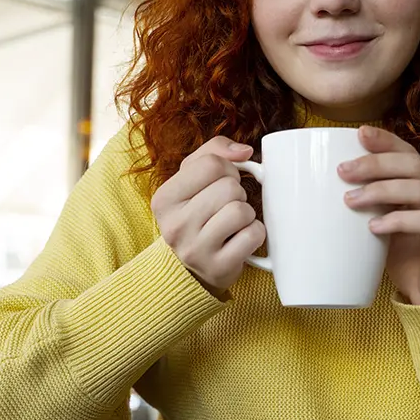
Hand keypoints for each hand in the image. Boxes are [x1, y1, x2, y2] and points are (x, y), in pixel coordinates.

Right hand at [151, 136, 266, 295]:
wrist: (191, 268)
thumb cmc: (197, 215)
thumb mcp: (192, 179)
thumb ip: (214, 152)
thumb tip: (245, 151)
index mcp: (164, 199)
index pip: (211, 164)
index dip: (227, 169)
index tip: (221, 183)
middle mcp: (174, 225)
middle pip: (229, 187)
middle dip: (237, 193)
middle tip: (226, 207)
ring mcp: (195, 250)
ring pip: (241, 210)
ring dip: (247, 214)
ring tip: (233, 223)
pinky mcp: (218, 268)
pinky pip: (253, 235)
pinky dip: (255, 234)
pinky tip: (240, 240)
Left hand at [340, 126, 419, 305]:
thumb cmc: (406, 258)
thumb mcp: (382, 225)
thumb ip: (368, 206)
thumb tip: (322, 191)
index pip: (409, 153)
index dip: (386, 141)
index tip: (359, 133)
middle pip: (413, 165)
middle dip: (376, 163)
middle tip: (343, 171)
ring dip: (381, 190)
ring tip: (351, 200)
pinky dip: (398, 221)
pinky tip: (374, 228)